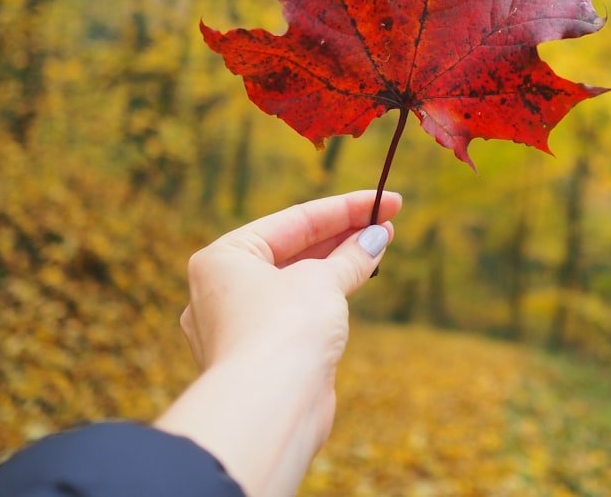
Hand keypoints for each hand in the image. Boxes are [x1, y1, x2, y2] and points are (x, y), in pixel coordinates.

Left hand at [180, 189, 399, 371]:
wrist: (270, 409)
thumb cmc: (284, 330)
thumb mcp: (323, 280)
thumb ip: (350, 256)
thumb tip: (376, 238)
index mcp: (222, 259)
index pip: (292, 222)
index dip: (345, 208)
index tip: (386, 201)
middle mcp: (223, 291)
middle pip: (293, 250)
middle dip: (343, 234)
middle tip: (387, 220)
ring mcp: (241, 326)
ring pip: (297, 283)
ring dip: (339, 263)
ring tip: (381, 242)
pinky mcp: (263, 357)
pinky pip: (299, 313)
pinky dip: (329, 296)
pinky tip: (359, 280)